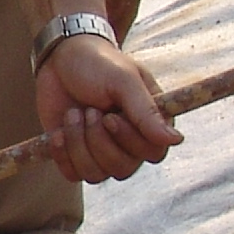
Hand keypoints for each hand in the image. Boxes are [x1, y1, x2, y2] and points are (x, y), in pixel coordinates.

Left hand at [35, 34, 182, 183]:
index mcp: (151, 124)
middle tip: (89, 110)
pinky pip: (73, 175)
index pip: (153, 154)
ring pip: (96, 175)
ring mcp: (102, 152)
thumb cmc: (99, 64)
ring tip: (73, 114)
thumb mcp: (124, 80)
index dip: (129, 140)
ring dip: (78, 144)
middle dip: (98, 140)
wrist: (60, 58)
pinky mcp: (76, 157)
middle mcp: (130, 143)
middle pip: (122, 169)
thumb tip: (175, 140)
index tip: (110, 117)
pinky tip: (58, 132)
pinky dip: (62, 154)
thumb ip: (146, 111)